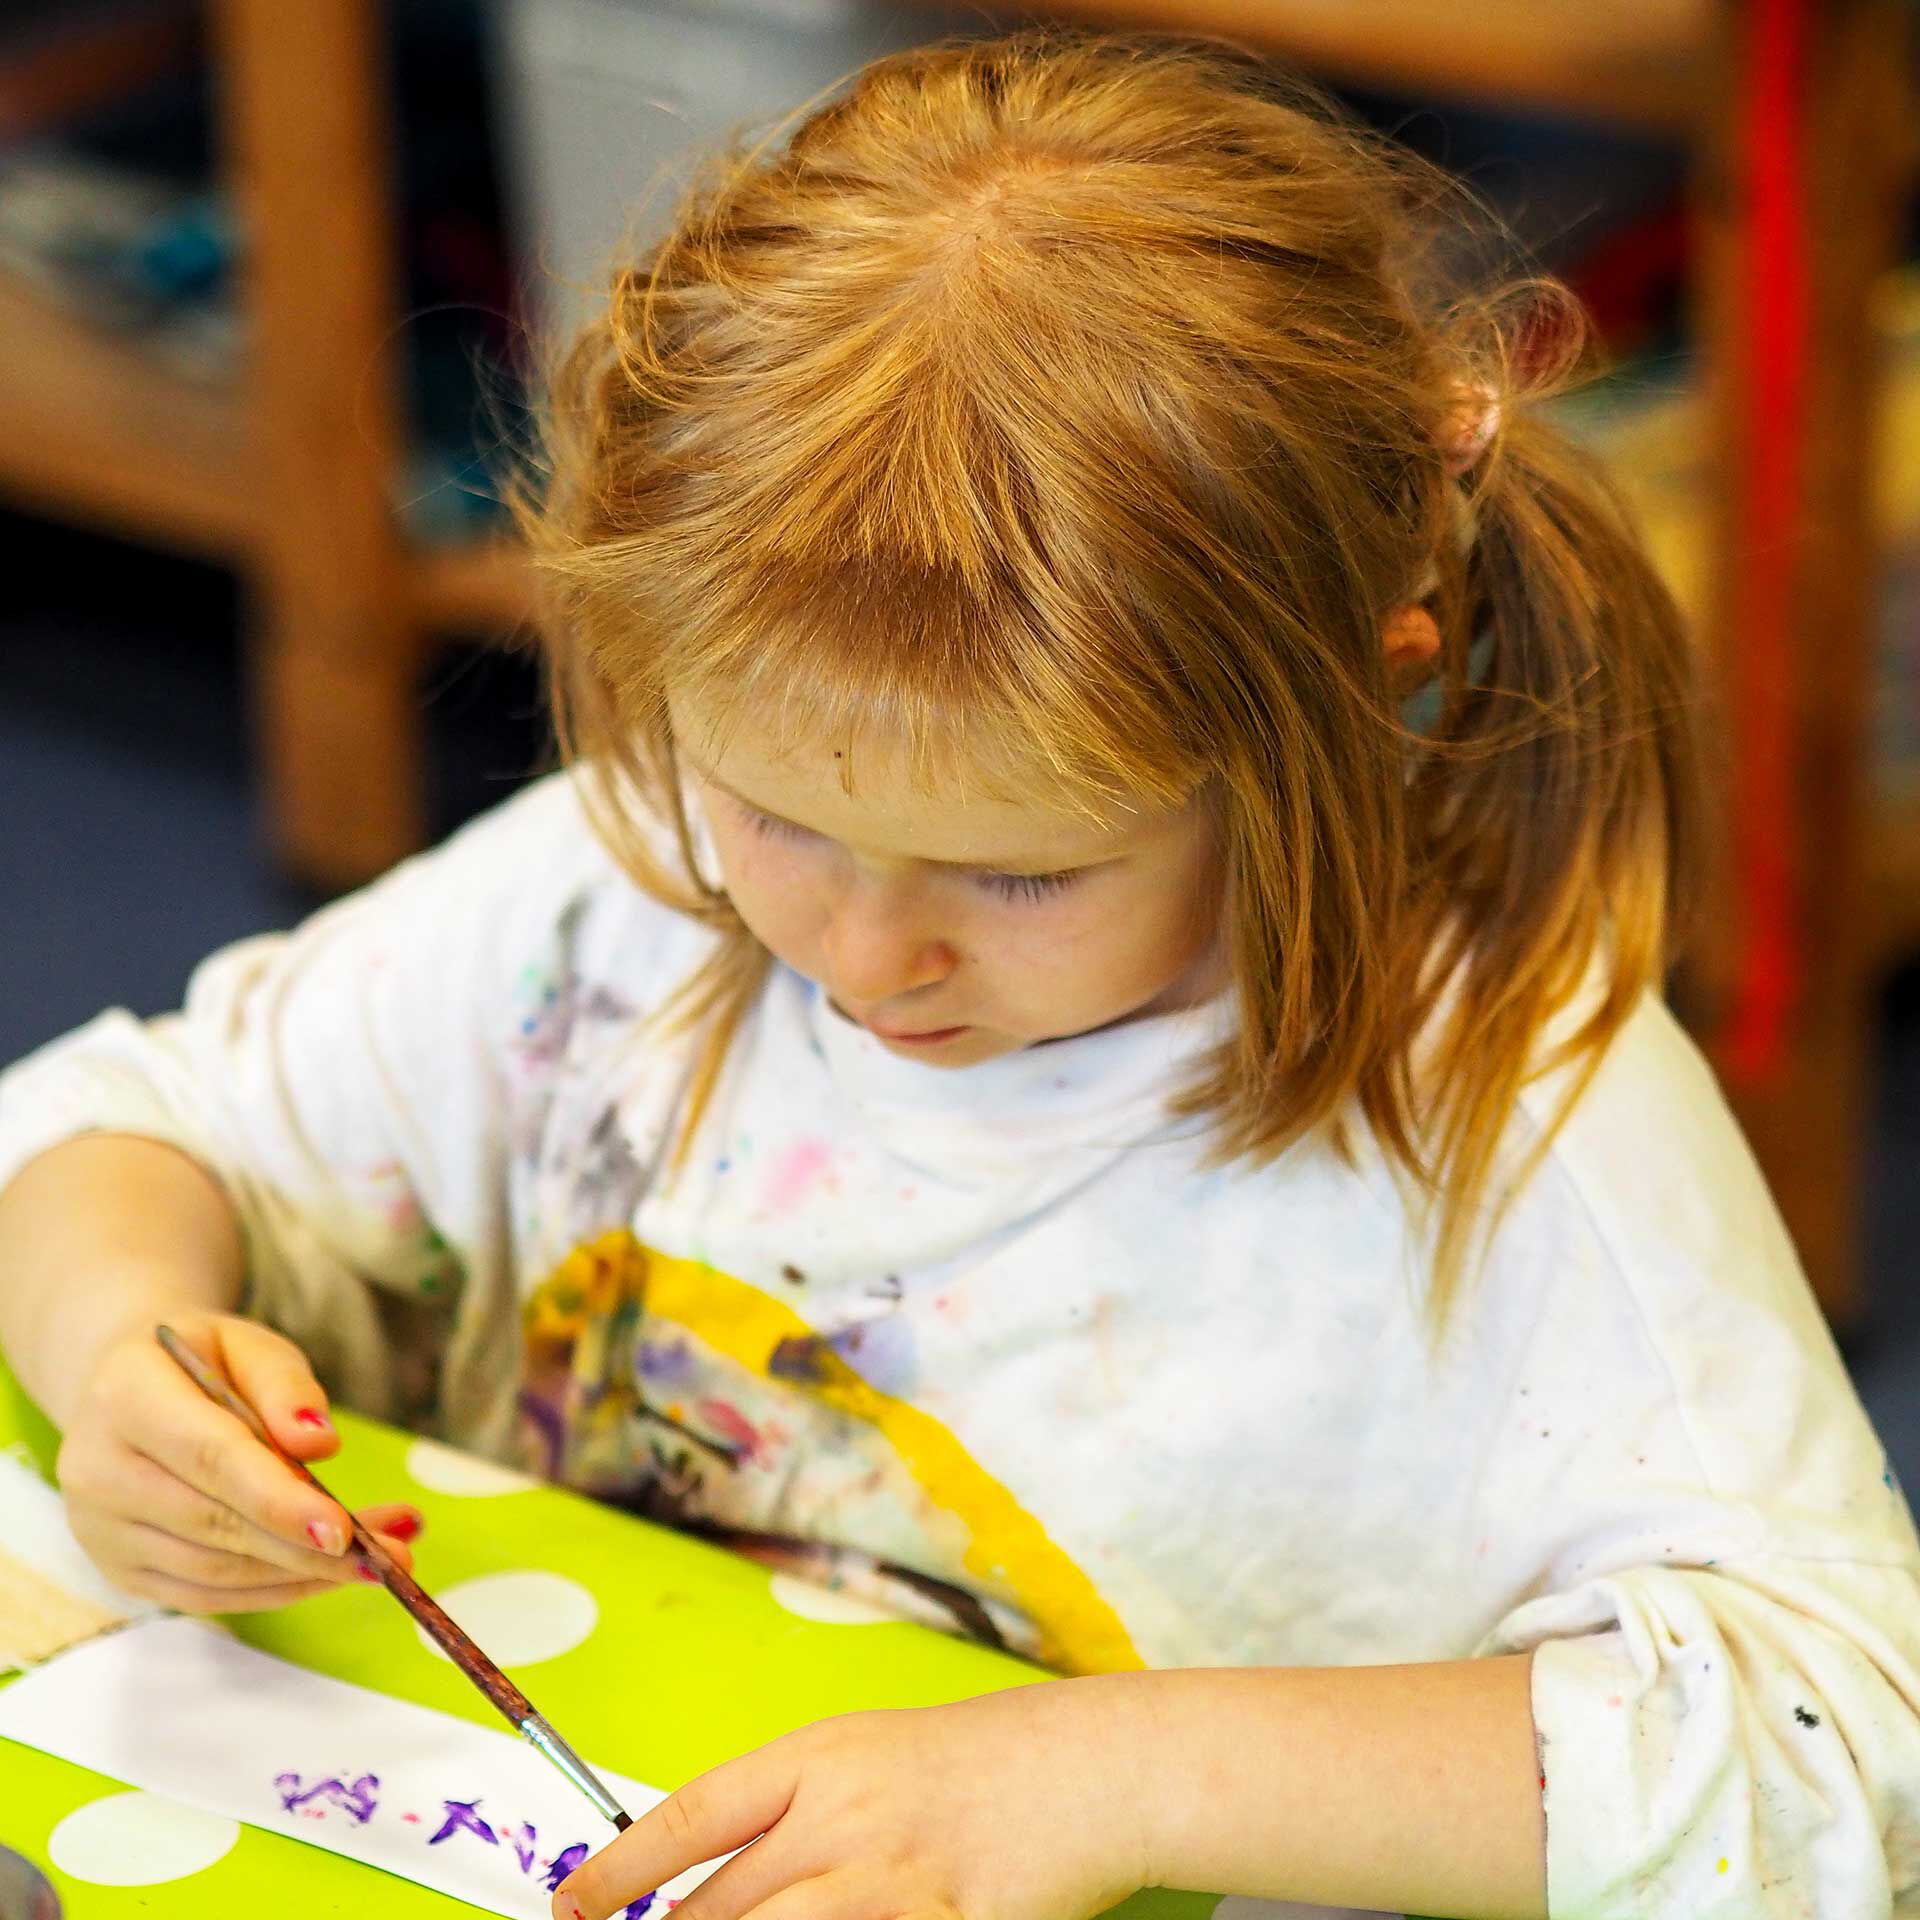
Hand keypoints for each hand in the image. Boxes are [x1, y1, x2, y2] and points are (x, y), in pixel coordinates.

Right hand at [55, 1309, 422, 1611]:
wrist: (127, 1388)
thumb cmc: (203, 1360)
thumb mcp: (249, 1344)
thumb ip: (284, 1387)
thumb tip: (320, 1446)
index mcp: (124, 1396)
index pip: (208, 1458)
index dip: (277, 1499)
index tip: (343, 1529)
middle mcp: (96, 1470)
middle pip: (216, 1524)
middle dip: (311, 1547)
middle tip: (395, 1551)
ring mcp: (100, 1530)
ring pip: (215, 1571)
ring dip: (306, 1574)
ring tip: (383, 1558)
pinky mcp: (120, 1570)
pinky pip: (207, 1595)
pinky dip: (276, 1590)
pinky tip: (332, 1573)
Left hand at [551, 1676, 1157, 1919]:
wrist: (1084, 1767)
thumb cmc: (973, 1764)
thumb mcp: (868, 1758)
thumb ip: (790, 1812)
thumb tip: (700, 1887)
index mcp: (819, 1758)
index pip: (690, 1816)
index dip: (618, 1870)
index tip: (570, 1907)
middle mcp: (844, 1818)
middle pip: (716, 1909)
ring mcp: (893, 1884)